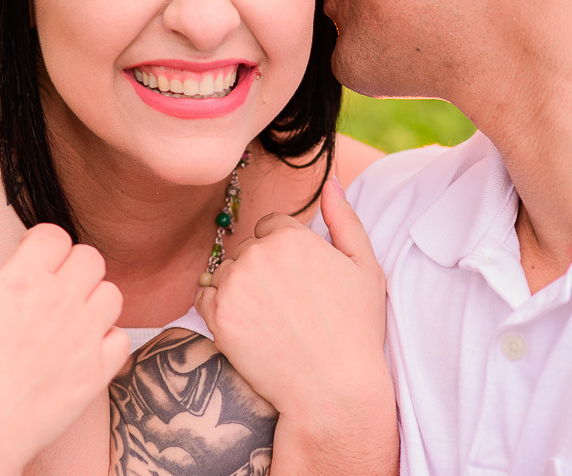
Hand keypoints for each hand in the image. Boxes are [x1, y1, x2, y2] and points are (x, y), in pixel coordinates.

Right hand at [0, 221, 128, 475]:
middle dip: (73, 266)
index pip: (55, 235)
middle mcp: (60, 302)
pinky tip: (82, 349)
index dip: (44, 242)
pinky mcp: (97, 371)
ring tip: (71, 316)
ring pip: (112, 294)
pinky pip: (121, 338)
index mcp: (23, 280)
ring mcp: (83, 336)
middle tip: (54, 286)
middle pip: (90, 258)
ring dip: (95, 299)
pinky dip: (107, 340)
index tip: (34, 257)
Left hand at [194, 177, 397, 475]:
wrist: (332, 391)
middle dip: (261, 270)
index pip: (271, 226)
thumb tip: (330, 180)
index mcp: (292, 235)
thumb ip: (345, 217)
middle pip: (247, 248)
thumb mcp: (365, 267)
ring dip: (239, 289)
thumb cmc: (355, 331)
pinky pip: (205, 297)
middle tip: (287, 307)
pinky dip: (220, 310)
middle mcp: (259, 253)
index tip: (300, 284)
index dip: (285, 254)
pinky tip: (248, 329)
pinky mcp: (217, 316)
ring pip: (225, 271)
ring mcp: (235, 284)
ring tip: (270, 321)